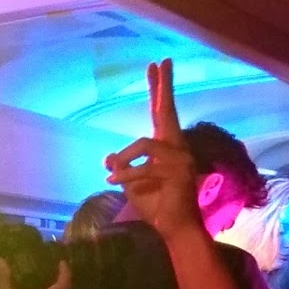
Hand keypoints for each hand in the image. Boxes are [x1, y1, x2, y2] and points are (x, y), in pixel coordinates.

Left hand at [103, 59, 206, 243]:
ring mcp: (181, 158)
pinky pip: (144, 168)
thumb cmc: (155, 203)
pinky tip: (113, 182)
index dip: (158, 89)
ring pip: (144, 144)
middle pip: (167, 111)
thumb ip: (121, 166)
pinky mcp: (178, 173)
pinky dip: (125, 176)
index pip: (161, 111)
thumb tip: (108, 158)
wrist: (173, 226)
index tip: (156, 64)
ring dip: (125, 160)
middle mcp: (177, 147)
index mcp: (167, 145)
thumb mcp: (130, 182)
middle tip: (159, 62)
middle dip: (162, 86)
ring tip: (114, 173)